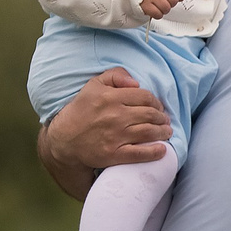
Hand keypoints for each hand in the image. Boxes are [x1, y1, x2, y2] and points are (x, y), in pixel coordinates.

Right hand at [38, 67, 171, 197]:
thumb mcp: (93, 85)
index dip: (156, 102)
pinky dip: (155, 152)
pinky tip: (162, 150)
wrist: (63, 139)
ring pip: (149, 132)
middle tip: (165, 120)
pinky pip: (140, 154)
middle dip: (162, 117)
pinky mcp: (113, 154)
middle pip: (150, 114)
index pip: (145, 96)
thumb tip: (136, 82)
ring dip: (163, 132)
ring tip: (166, 132)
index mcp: (111, 97)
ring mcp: (115, 136)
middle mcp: (115, 116)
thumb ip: (115, 75)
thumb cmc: (81, 110)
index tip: (159, 107)